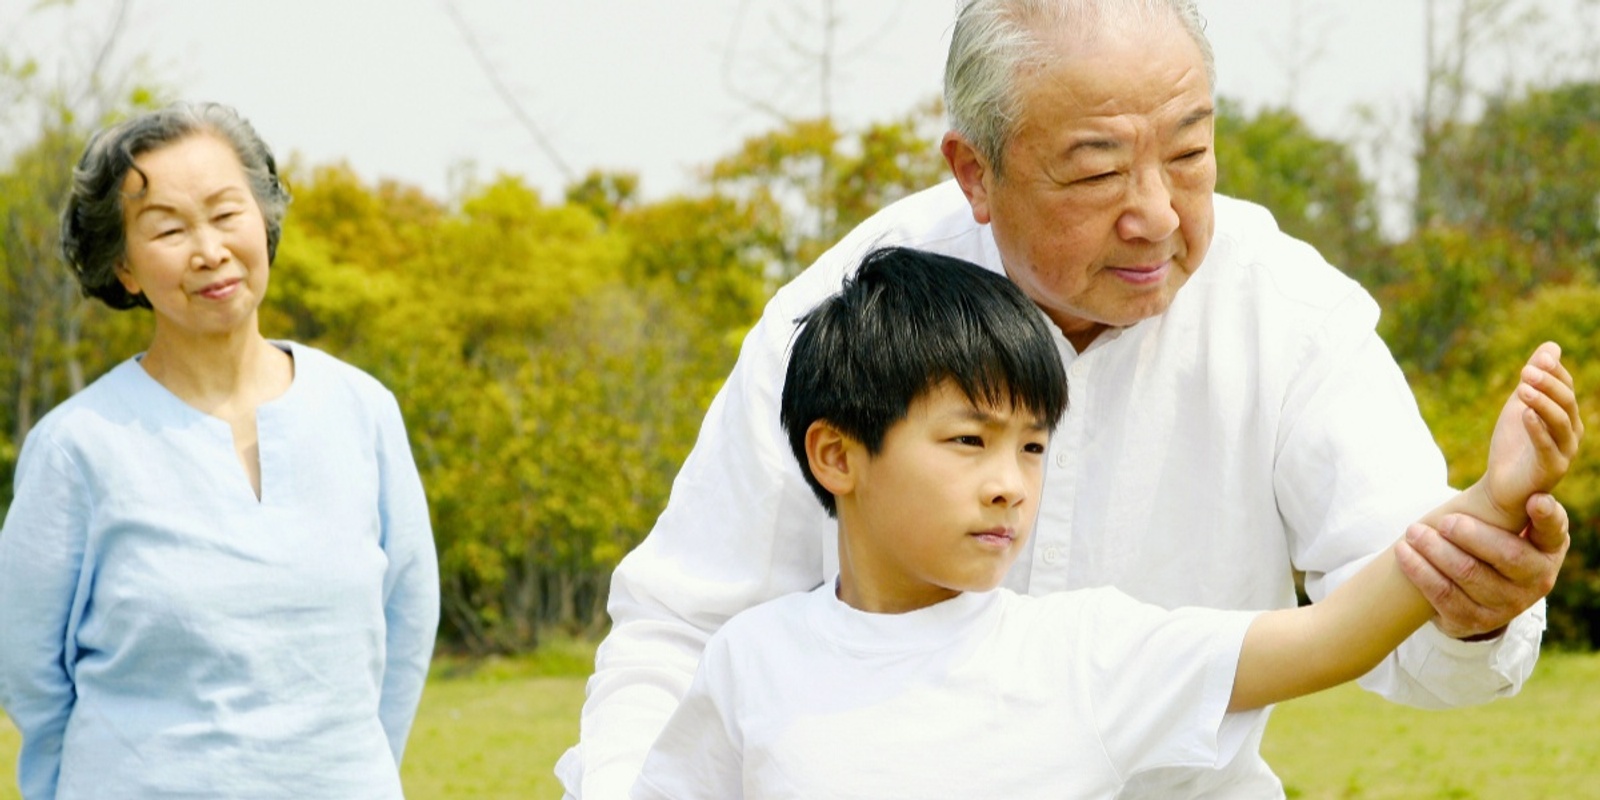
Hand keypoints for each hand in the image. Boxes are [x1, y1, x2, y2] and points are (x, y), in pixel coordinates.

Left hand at [1397, 493, 1569, 639]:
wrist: (1479, 596)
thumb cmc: (1493, 541)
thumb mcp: (1508, 523)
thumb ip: (1507, 500)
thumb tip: (1501, 448)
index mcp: (1548, 548)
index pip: (1553, 531)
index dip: (1546, 516)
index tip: (1534, 499)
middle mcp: (1537, 579)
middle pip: (1506, 555)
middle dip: (1470, 535)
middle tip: (1444, 520)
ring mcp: (1509, 604)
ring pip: (1469, 574)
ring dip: (1435, 551)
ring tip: (1413, 532)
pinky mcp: (1476, 621)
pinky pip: (1443, 594)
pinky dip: (1420, 571)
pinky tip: (1403, 553)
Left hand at [1479, 342, 1582, 528]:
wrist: (1501, 485)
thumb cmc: (1513, 444)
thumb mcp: (1520, 405)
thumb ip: (1534, 379)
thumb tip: (1551, 346)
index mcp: (1566, 415)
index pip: (1566, 387)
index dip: (1554, 371)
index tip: (1538, 357)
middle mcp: (1571, 433)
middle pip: (1566, 402)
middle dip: (1548, 384)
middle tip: (1525, 371)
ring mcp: (1564, 452)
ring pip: (1560, 422)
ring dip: (1543, 403)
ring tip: (1523, 388)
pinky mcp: (1552, 469)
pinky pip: (1547, 447)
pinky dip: (1537, 429)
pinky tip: (1524, 414)